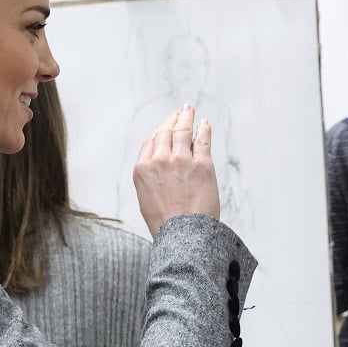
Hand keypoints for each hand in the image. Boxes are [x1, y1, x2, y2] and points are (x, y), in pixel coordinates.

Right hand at [133, 105, 219, 236]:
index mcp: (142, 169)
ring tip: (189, 111)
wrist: (183, 235)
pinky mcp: (202, 164)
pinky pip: (203, 140)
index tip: (166, 125)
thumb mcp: (146, 198)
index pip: (151, 141)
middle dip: (173, 120)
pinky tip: (205, 124)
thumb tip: (158, 165)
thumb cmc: (166, 223)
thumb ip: (150, 177)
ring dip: (186, 118)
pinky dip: (204, 129)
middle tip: (180, 112)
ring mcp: (181, 160)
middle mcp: (159, 160)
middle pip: (166, 132)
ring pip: (183, 131)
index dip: (160, 130)